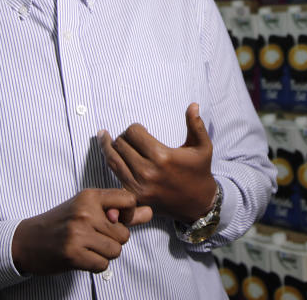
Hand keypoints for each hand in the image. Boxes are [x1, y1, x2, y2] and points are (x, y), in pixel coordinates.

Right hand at [11, 188, 151, 274]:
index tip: (118, 219)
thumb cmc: (61, 223)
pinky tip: (83, 257)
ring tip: (88, 247)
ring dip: (105, 253)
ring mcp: (78, 233)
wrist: (27, 240)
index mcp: (89, 196)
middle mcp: (85, 212)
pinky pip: (103, 264)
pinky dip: (96, 264)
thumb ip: (120, 211)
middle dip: (114, 240)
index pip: (129, 199)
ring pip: (116, 250)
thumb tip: (149, 211)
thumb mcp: (88, 209)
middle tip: (94, 237)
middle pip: (124, 233)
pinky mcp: (73, 254)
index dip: (130, 213)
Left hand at [98, 103, 217, 223]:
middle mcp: (147, 171)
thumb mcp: (202, 147)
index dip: (135, 128)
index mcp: (162, 156)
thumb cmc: (199, 171)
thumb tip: (193, 104)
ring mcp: (139, 185)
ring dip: (109, 147)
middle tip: (130, 138)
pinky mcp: (134, 196)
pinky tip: (107, 153)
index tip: (141, 130)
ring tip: (104, 137)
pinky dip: (111, 163)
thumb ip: (196, 125)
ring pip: (113, 159)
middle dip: (124, 137)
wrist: (197, 203)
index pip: (133, 132)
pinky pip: (114, 175)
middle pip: (121, 144)